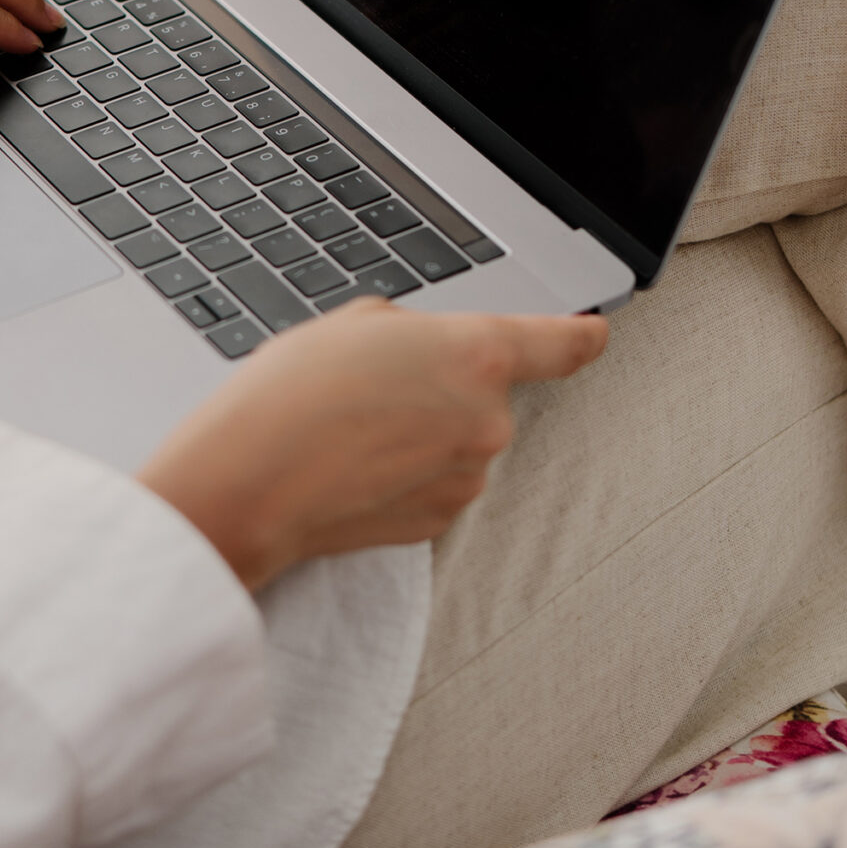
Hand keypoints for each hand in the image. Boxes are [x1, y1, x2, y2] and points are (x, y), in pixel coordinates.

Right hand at [137, 296, 605, 590]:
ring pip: (454, 442)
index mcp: (477, 355)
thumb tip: (422, 358)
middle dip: (436, 387)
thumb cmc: (293, 393)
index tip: (594, 332)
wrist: (251, 483)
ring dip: (415, 433)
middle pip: (483, 394)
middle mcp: (487, 421)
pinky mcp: (436, 524)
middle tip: (368, 384)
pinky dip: (400, 475)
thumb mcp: (356, 323)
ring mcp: (465, 479)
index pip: (558, 343)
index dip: (579, 334)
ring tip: (346, 428)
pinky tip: (350, 466)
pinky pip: (432, 485)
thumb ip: (416, 333)